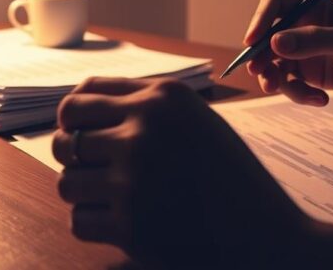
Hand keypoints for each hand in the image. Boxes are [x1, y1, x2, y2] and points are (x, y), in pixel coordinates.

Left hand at [52, 77, 308, 266]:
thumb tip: (71, 111)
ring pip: (68, 182)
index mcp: (163, 97)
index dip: (73, 120)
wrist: (267, 235)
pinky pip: (79, 221)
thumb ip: (143, 107)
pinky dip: (95, 225)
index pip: (79, 98)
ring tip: (119, 198)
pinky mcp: (130, 225)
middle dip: (74, 157)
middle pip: (65, 139)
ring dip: (86, 194)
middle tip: (100, 171)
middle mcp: (145, 129)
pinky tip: (125, 222)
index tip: (83, 134)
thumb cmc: (230, 177)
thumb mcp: (196, 121)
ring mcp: (135, 178)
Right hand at [244, 0, 332, 104]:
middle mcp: (299, 24)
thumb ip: (313, 40)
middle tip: (266, 78)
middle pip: (265, 37)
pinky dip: (299, 94)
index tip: (252, 42)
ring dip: (281, 83)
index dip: (259, 20)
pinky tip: (322, 99)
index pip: (274, 3)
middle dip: (263, 59)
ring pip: (272, 65)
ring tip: (306, 96)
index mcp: (310, 4)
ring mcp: (299, 49)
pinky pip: (287, 84)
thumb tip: (276, 42)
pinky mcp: (302, 71)